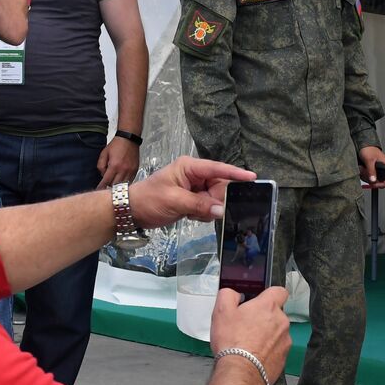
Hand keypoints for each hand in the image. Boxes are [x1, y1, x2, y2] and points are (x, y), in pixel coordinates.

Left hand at [96, 138, 141, 188]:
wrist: (129, 139)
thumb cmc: (116, 145)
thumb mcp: (104, 153)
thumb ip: (101, 165)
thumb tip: (103, 175)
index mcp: (114, 166)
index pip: (106, 181)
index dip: (101, 186)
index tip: (99, 189)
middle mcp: (123, 170)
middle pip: (115, 185)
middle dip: (109, 186)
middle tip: (106, 185)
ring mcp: (130, 171)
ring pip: (123, 185)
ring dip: (118, 186)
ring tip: (114, 184)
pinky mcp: (135, 170)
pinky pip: (130, 181)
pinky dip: (125, 183)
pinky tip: (121, 181)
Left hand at [128, 156, 255, 228]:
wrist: (132, 211)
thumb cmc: (149, 199)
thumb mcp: (175, 201)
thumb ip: (200, 205)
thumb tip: (222, 210)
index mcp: (190, 168)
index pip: (217, 169)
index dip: (235, 173)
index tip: (252, 177)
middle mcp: (195, 175)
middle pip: (220, 187)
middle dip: (216, 201)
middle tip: (204, 210)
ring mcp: (195, 188)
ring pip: (215, 199)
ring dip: (207, 210)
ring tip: (190, 213)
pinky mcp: (193, 200)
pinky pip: (208, 207)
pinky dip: (203, 214)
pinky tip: (189, 216)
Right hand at [210, 286, 290, 383]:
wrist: (240, 371)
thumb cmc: (232, 342)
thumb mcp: (221, 311)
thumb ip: (228, 294)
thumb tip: (233, 293)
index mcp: (268, 306)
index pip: (279, 291)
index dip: (270, 294)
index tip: (260, 300)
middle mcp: (281, 321)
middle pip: (276, 313)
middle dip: (264, 317)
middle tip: (247, 325)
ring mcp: (285, 339)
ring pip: (277, 331)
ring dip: (266, 334)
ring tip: (249, 342)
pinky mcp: (284, 356)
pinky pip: (277, 348)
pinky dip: (268, 350)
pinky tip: (254, 354)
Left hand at [359, 146, 384, 186]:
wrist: (364, 145)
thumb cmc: (368, 149)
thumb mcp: (369, 160)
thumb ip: (371, 171)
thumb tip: (373, 181)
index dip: (383, 184)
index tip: (375, 184)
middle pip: (381, 181)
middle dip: (372, 180)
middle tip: (365, 176)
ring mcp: (380, 170)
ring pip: (375, 180)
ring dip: (367, 177)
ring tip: (362, 170)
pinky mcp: (375, 170)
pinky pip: (371, 177)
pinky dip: (366, 176)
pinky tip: (362, 171)